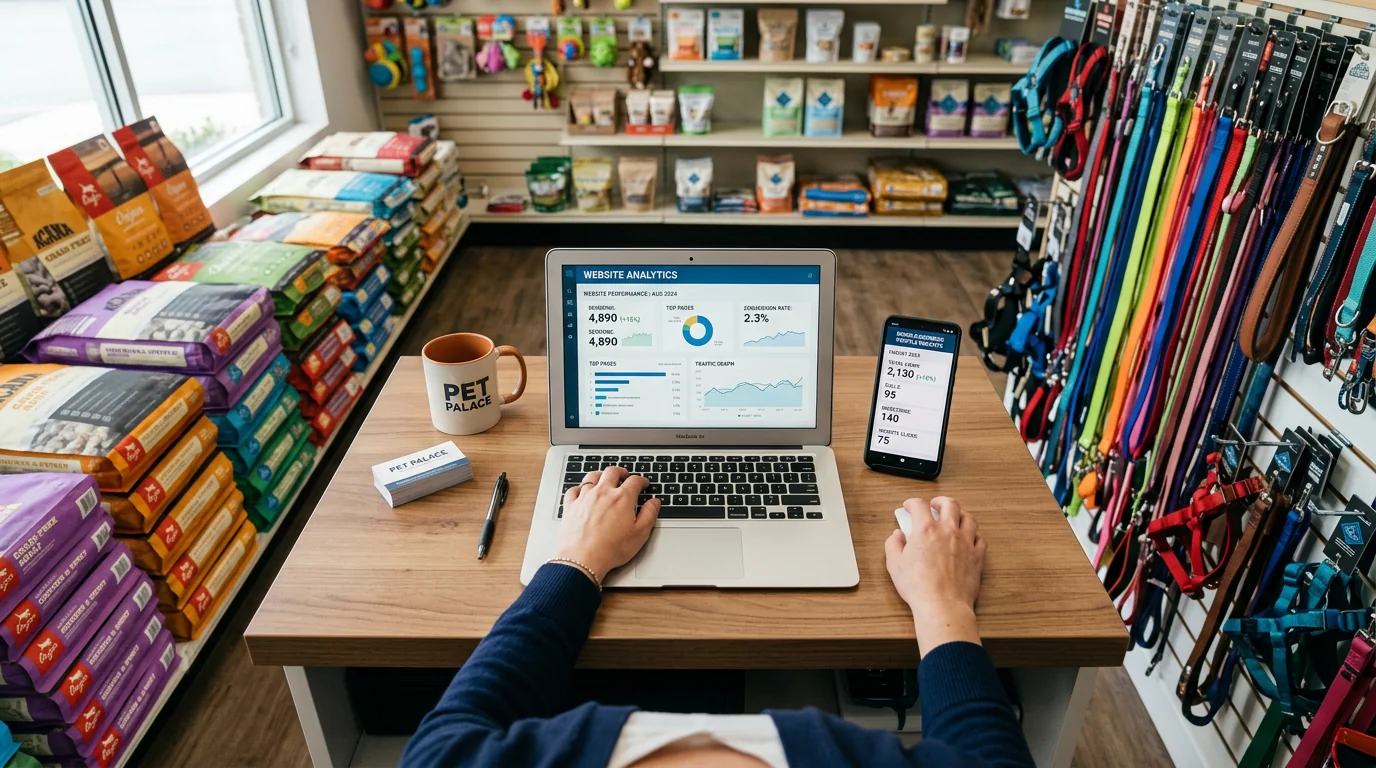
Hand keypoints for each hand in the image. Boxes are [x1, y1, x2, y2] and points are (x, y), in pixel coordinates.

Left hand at [554, 466, 660, 580]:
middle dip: (621, 471)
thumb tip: (654, 502)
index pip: (634, 481)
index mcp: (622, 498)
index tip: (643, 483)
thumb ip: (649, 514)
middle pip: (612, 472)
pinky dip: (579, 488)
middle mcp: (603, 493)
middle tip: (625, 475)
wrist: (583, 559)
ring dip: (600, 475)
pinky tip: (581, 492)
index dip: (641, 480)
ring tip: (604, 478)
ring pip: (592, 477)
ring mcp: (584, 497)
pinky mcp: (570, 506)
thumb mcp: (640, 534)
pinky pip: (573, 490)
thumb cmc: (611, 549)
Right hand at [884, 497, 985, 655]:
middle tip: (935, 505)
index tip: (909, 506)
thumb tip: (897, 535)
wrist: (942, 605)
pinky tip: (969, 538)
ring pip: (968, 518)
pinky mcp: (977, 556)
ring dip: (960, 514)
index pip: (919, 505)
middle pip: (950, 504)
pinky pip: (980, 538)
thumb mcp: (894, 564)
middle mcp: (948, 531)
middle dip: (940, 501)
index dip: (912, 503)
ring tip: (954, 518)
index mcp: (925, 529)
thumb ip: (893, 544)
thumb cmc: (918, 586)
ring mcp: (965, 542)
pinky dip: (974, 535)